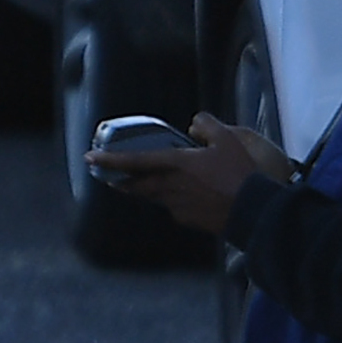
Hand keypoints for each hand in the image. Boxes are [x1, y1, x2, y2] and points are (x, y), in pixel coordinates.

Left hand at [92, 113, 282, 235]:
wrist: (251, 211)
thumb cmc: (239, 174)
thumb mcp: (227, 139)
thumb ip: (207, 125)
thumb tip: (195, 122)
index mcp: (175, 164)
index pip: (134, 161)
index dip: (110, 160)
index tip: (90, 158)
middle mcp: (169, 187)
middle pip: (136, 184)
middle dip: (120, 179)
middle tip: (109, 176)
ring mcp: (176, 206)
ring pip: (152, 196)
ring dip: (144, 188)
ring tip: (142, 183)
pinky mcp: (186, 219)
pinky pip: (172, 206)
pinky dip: (172, 198)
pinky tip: (186, 195)